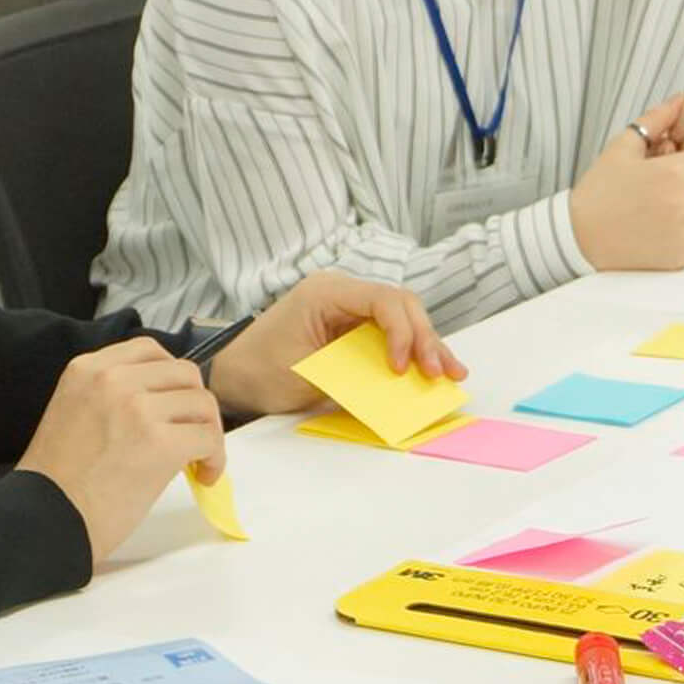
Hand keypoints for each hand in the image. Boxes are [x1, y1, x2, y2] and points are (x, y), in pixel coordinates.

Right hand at [16, 337, 226, 567]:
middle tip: (191, 434)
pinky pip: (209, 437)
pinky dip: (215, 458)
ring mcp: (137, 409)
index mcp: (86, 369)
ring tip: (198, 461)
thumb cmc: (58, 481)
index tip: (173, 403)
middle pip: (184, 373)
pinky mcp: (160, 443)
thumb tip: (164, 403)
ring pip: (202, 403)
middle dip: (194, 405)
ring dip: (208, 432)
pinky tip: (203, 476)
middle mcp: (112, 380)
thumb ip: (112, 396)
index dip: (170, 377)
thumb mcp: (73, 412)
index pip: (149, 350)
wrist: (46, 521)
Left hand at [205, 269, 463, 418]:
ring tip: (451, 373)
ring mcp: (349, 308)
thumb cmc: (259, 372)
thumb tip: (395, 390)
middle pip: (400, 305)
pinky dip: (411, 351)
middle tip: (439, 373)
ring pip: (403, 318)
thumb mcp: (305, 377)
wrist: (232, 375)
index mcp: (326, 292)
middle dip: (424, 338)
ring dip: (426, 344)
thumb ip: (351, 379)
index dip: (402, 332)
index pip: (382, 300)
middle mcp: (342, 292)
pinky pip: (390, 333)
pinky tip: (433, 368)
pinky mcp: (353, 327)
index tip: (402, 368)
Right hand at [571, 128, 683, 270]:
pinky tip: (663, 227)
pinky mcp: (683, 255)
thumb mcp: (623, 147)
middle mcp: (683, 203)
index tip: (667, 167)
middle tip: (666, 188)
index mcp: (672, 173)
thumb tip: (680, 98)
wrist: (581, 237)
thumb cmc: (600, 189)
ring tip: (665, 207)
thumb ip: (655, 120)